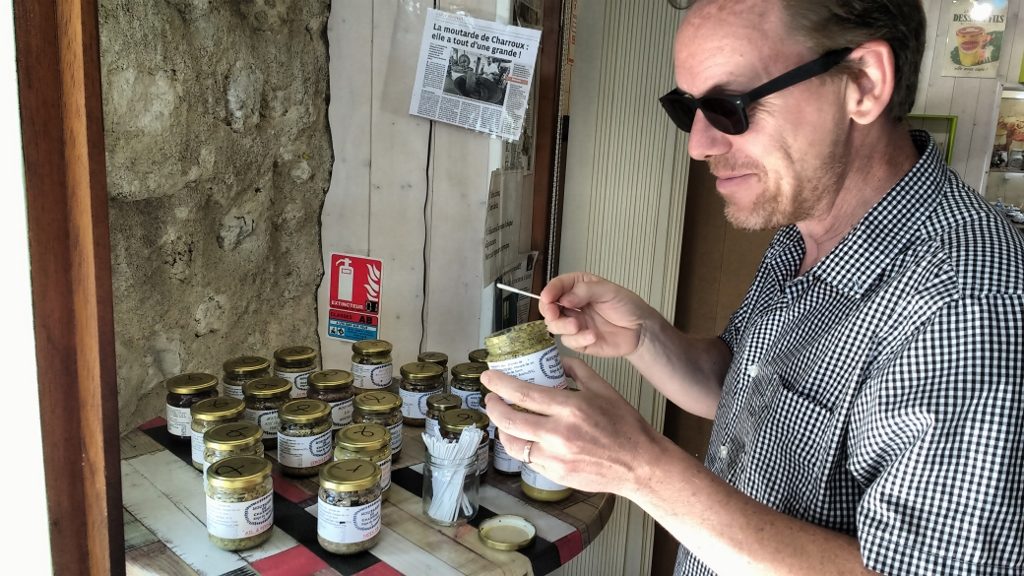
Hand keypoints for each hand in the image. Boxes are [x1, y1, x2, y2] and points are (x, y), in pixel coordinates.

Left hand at [482, 357, 662, 494]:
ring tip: (503, 419)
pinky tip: (523, 437)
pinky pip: (528, 459)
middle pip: (510, 420)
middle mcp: (560, 434)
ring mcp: (556, 458)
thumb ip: (577, 370)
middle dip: (493, 408)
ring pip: (514, 444)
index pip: (524, 393)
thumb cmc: (624, 425)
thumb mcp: (603, 389)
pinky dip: (522, 446)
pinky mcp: (556, 474)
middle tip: (491, 399)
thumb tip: (556, 360)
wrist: (639, 464)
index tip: (488, 378)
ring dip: (502, 429)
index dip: (500, 385)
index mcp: (571, 408)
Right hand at [539, 272, 656, 357]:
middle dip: (549, 311)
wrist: (640, 330)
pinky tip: (592, 336)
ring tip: (577, 325)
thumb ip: (585, 291)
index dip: (549, 291)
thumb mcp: (609, 291)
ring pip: (554, 326)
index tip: (548, 297)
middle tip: (555, 313)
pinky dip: (578, 339)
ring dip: (562, 326)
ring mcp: (574, 323)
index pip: (557, 287)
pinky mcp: (579, 341)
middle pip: (549, 307)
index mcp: (577, 287)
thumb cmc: (627, 306)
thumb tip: (564, 298)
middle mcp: (572, 305)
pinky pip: (569, 342)